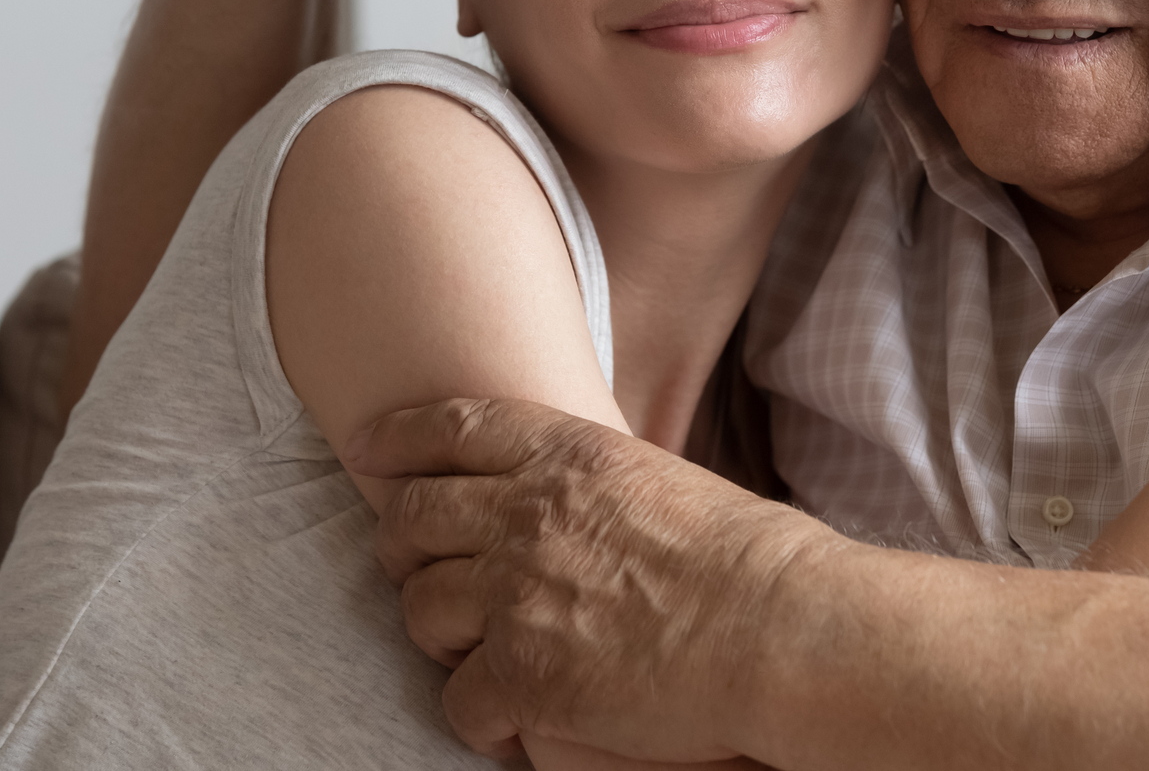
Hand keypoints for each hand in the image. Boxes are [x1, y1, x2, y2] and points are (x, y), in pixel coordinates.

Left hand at [346, 398, 823, 762]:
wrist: (779, 628)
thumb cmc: (746, 560)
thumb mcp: (659, 481)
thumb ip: (591, 484)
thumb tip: (561, 500)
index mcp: (568, 455)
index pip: (454, 428)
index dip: (399, 437)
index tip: (369, 450)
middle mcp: (528, 514)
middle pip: (413, 517)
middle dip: (400, 546)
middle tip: (415, 570)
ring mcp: (518, 592)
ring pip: (419, 609)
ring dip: (441, 635)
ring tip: (479, 654)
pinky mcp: (525, 672)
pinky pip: (458, 699)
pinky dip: (480, 717)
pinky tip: (514, 721)